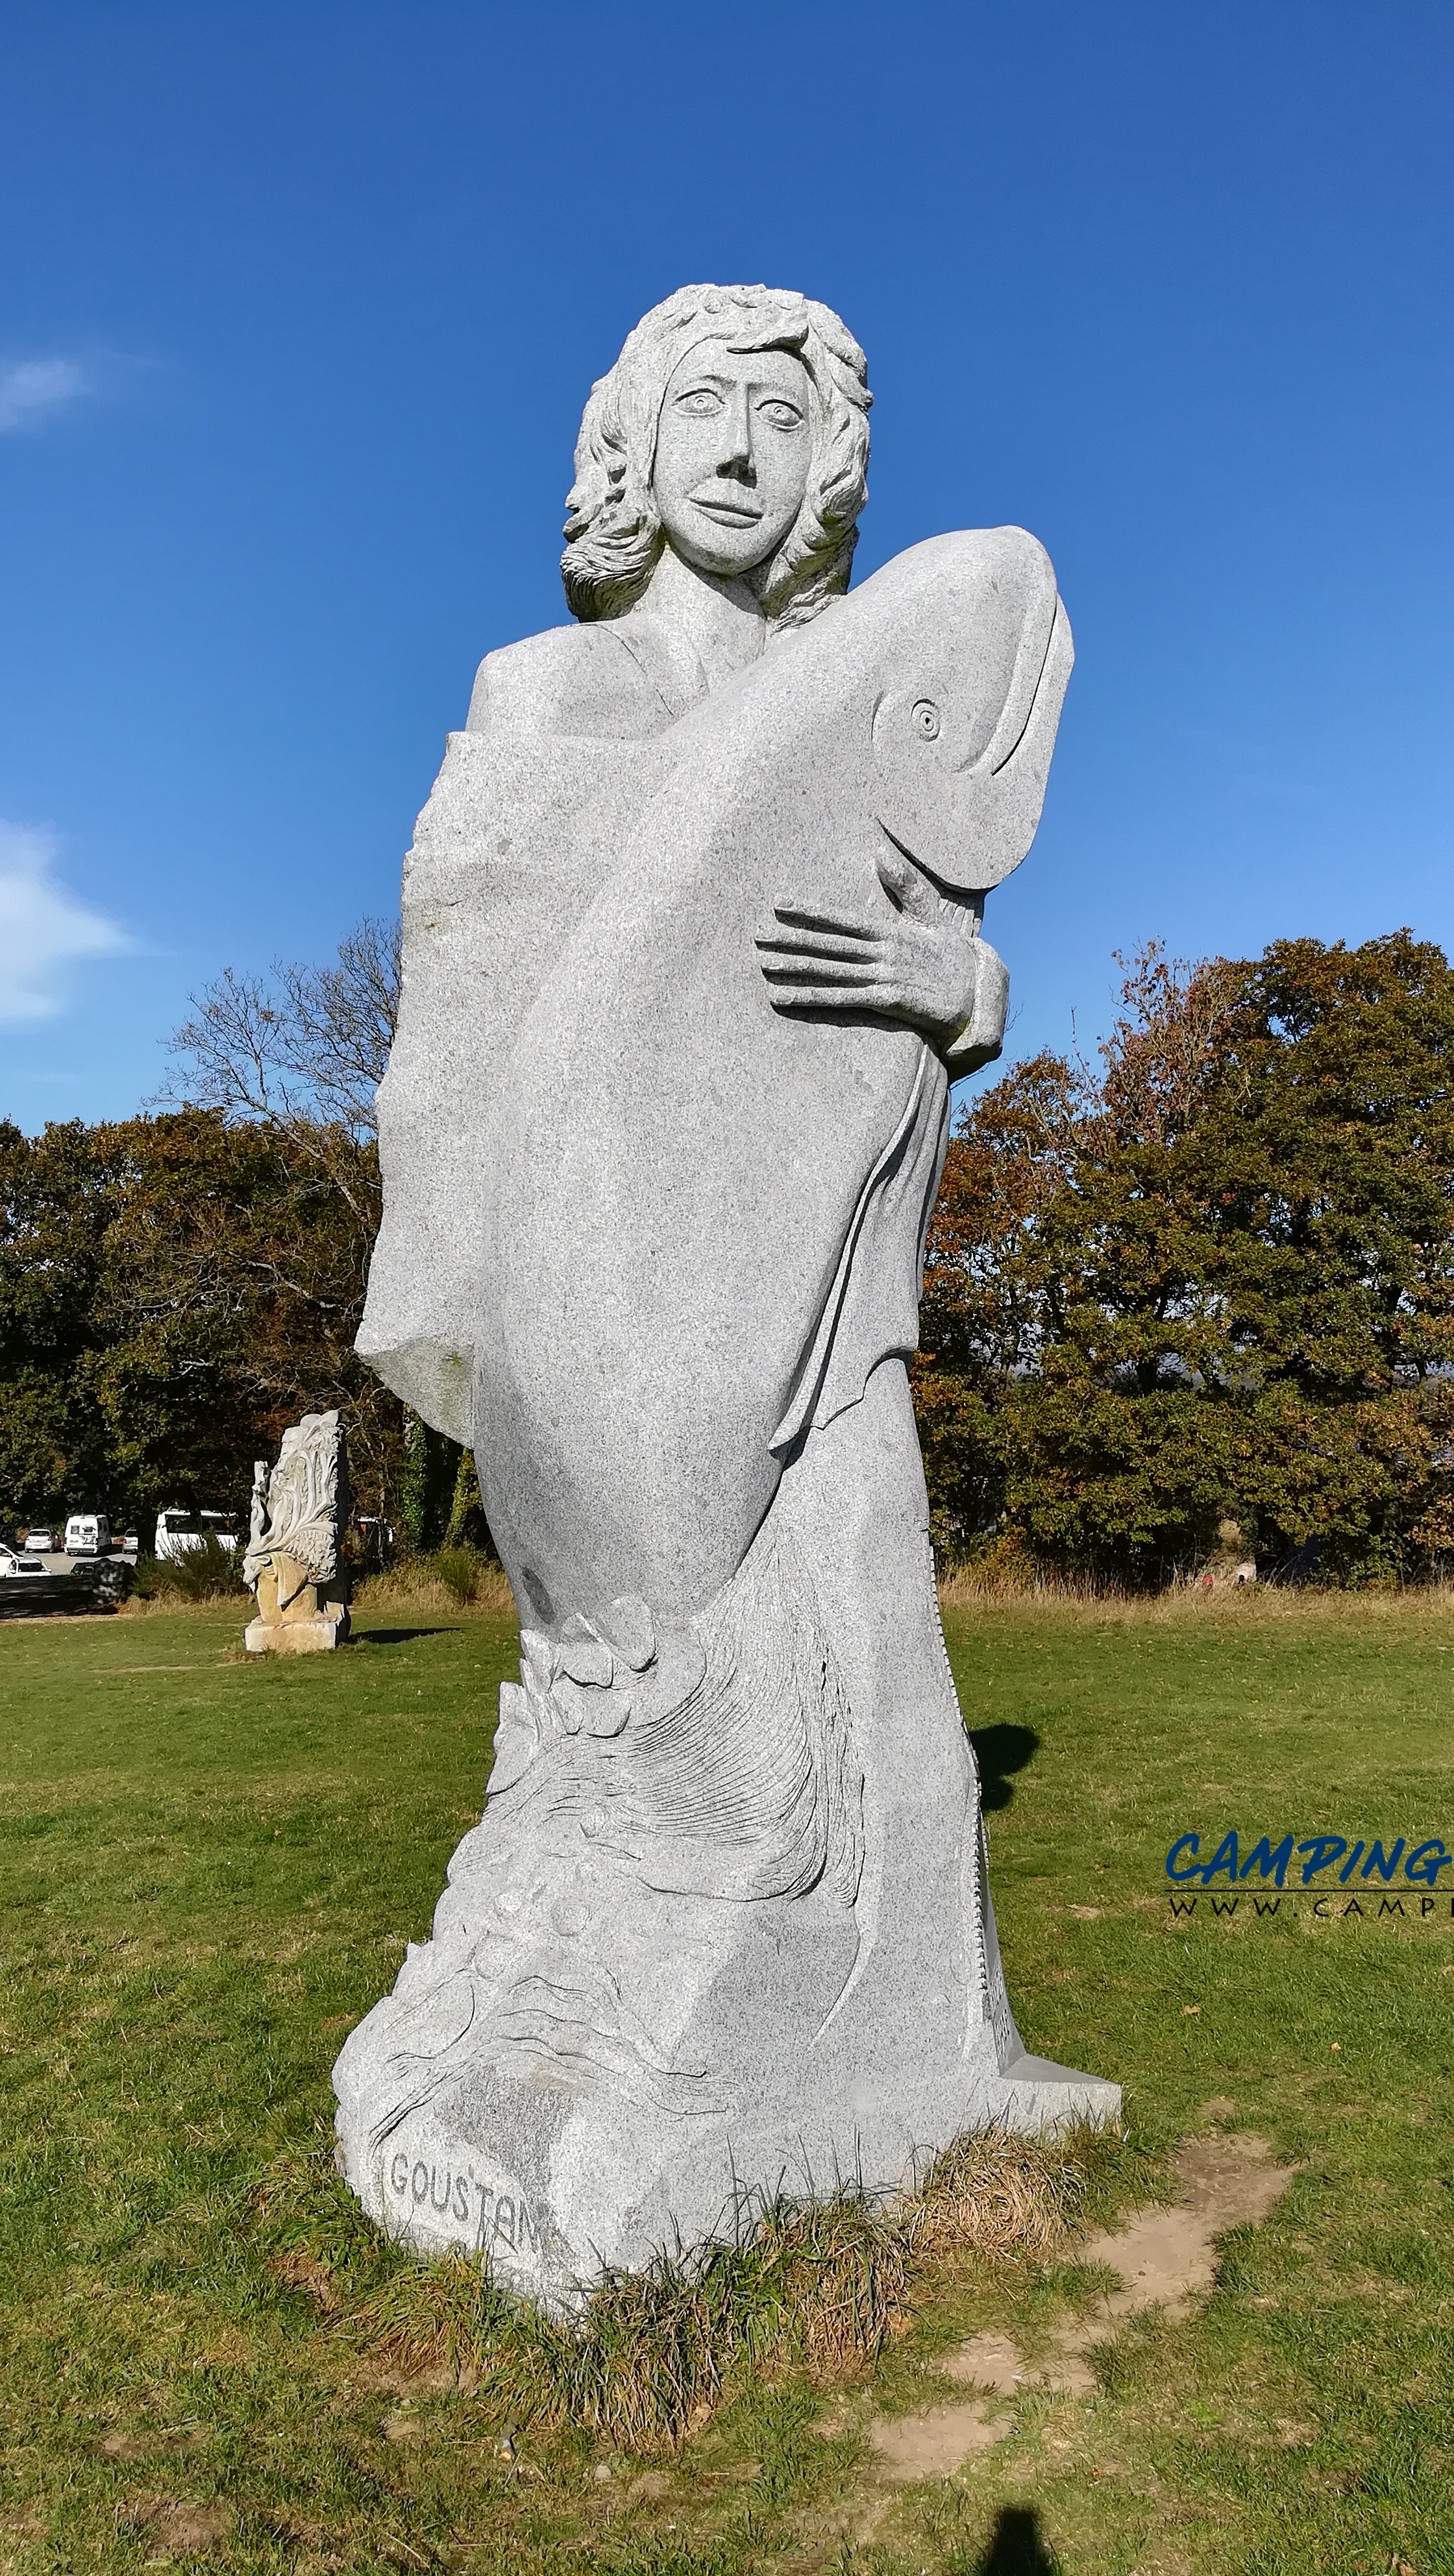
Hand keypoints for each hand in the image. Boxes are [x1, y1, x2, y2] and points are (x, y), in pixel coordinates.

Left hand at [755, 845, 1006, 1064]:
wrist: (980, 992)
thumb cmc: (951, 954)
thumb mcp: (929, 916)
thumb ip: (905, 885)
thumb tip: (880, 852)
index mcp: (890, 929)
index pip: (842, 917)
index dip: (809, 910)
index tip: (778, 903)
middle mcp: (883, 950)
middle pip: (830, 943)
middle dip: (792, 938)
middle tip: (756, 934)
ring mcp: (884, 976)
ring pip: (831, 970)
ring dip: (796, 968)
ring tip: (764, 964)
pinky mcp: (888, 1001)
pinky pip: (842, 1000)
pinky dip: (811, 999)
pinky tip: (785, 999)